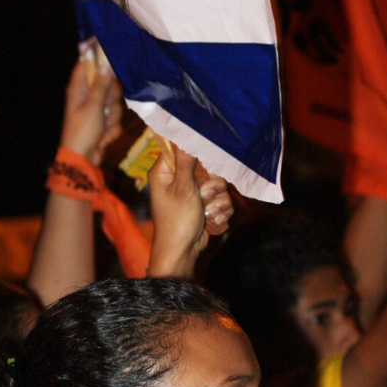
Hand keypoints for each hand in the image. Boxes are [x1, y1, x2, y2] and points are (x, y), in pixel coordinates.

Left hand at [59, 53, 122, 163]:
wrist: (83, 159)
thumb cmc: (83, 130)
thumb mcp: (93, 106)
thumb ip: (101, 85)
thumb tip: (106, 65)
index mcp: (79, 89)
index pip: (87, 65)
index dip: (99, 63)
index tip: (111, 65)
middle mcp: (88, 97)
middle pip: (107, 85)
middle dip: (111, 98)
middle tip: (106, 106)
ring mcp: (97, 112)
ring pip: (115, 104)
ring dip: (112, 118)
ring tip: (102, 127)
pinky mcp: (104, 124)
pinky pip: (115, 120)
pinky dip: (111, 130)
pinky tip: (104, 138)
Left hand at [147, 147, 233, 277]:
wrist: (182, 252)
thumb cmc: (176, 221)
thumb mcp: (182, 188)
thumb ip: (187, 161)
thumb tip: (187, 134)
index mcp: (165, 171)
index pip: (182, 149)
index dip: (196, 155)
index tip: (204, 164)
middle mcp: (179, 180)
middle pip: (207, 167)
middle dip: (212, 185)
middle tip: (204, 196)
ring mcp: (193, 193)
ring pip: (219, 185)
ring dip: (217, 201)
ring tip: (207, 212)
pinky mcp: (205, 206)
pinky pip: (222, 200)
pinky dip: (219, 211)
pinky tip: (211, 220)